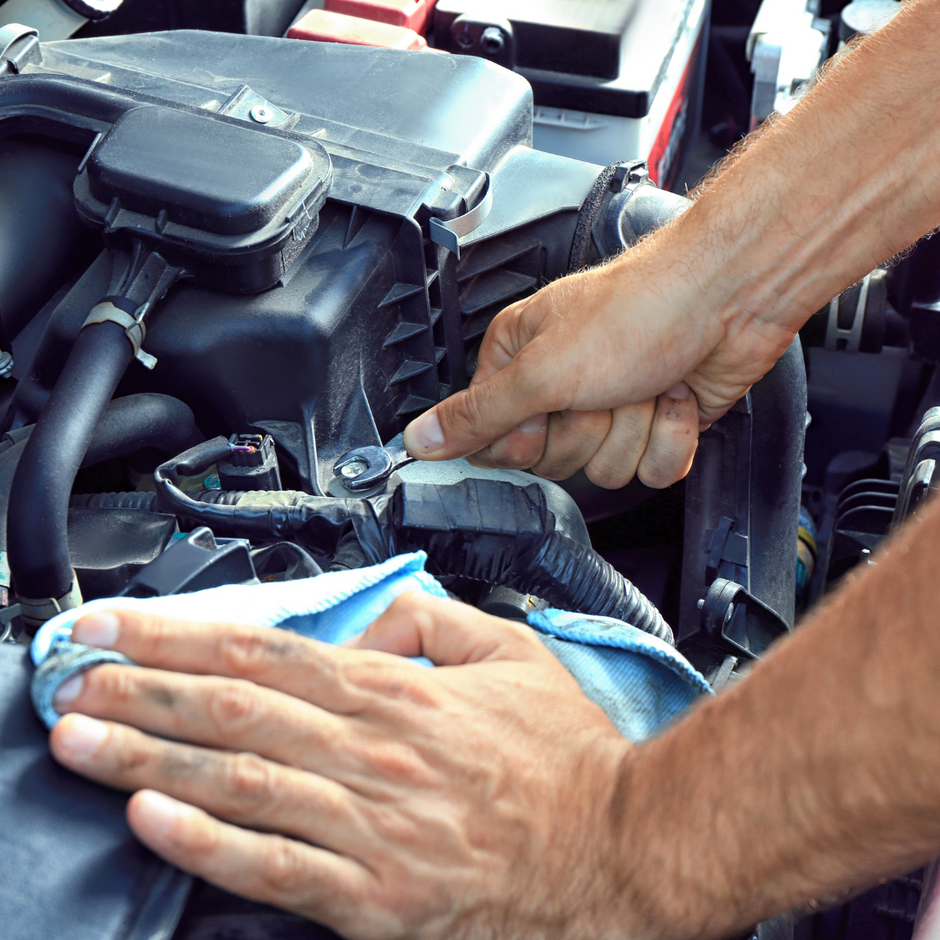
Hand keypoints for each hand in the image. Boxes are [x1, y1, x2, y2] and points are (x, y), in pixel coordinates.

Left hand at [49, 595, 638, 939]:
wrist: (618, 849)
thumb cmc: (563, 758)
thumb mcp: (509, 656)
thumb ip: (431, 623)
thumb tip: (367, 619)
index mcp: (401, 693)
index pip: (270, 653)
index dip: (185, 636)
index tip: (125, 625)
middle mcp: (373, 754)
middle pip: (234, 711)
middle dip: (142, 687)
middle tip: (74, 672)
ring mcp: (369, 828)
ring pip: (238, 782)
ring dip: (148, 756)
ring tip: (80, 737)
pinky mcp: (373, 898)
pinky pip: (274, 867)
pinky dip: (205, 843)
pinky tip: (151, 819)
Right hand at [403, 229, 795, 488]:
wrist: (728, 298)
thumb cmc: (638, 309)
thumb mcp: (541, 371)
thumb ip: (477, 415)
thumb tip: (418, 439)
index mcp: (520, 361)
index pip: (496, 440)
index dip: (523, 438)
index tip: (544, 411)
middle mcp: (562, 386)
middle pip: (552, 462)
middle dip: (586, 432)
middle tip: (602, 388)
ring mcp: (612, 408)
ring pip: (605, 471)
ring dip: (632, 431)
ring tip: (645, 383)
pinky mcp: (655, 425)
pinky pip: (652, 470)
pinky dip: (669, 439)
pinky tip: (674, 396)